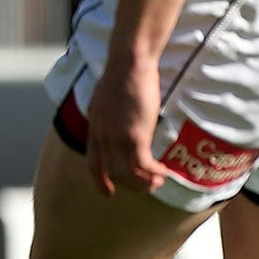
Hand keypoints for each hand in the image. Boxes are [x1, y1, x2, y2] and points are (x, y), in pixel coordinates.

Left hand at [84, 57, 168, 196]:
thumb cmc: (121, 78)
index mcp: (94, 129)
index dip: (100, 182)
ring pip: (128, 173)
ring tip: (159, 181)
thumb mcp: (105, 102)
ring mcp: (116, 137)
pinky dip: (154, 172)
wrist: (129, 65)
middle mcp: (101, 137)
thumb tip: (117, 125)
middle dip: (132, 185)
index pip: (93, 164)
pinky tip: (165, 172)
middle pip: (113, 173)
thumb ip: (108, 118)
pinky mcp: (134, 135)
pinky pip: (143, 165)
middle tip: (149, 187)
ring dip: (145, 182)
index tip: (108, 194)